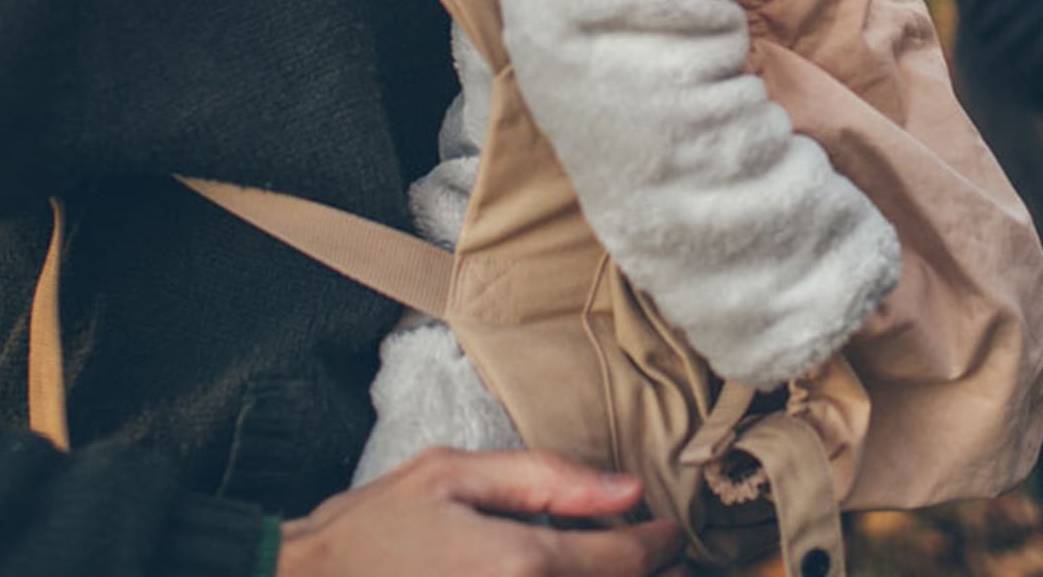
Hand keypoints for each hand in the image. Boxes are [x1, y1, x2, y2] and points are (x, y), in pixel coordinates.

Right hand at [276, 447, 686, 576]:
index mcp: (522, 564)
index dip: (662, 543)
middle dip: (647, 575)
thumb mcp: (451, 476)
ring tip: (613, 566)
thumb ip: (544, 478)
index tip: (672, 531)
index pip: (628, 561)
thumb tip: (626, 488)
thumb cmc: (370, 531)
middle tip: (657, 559)